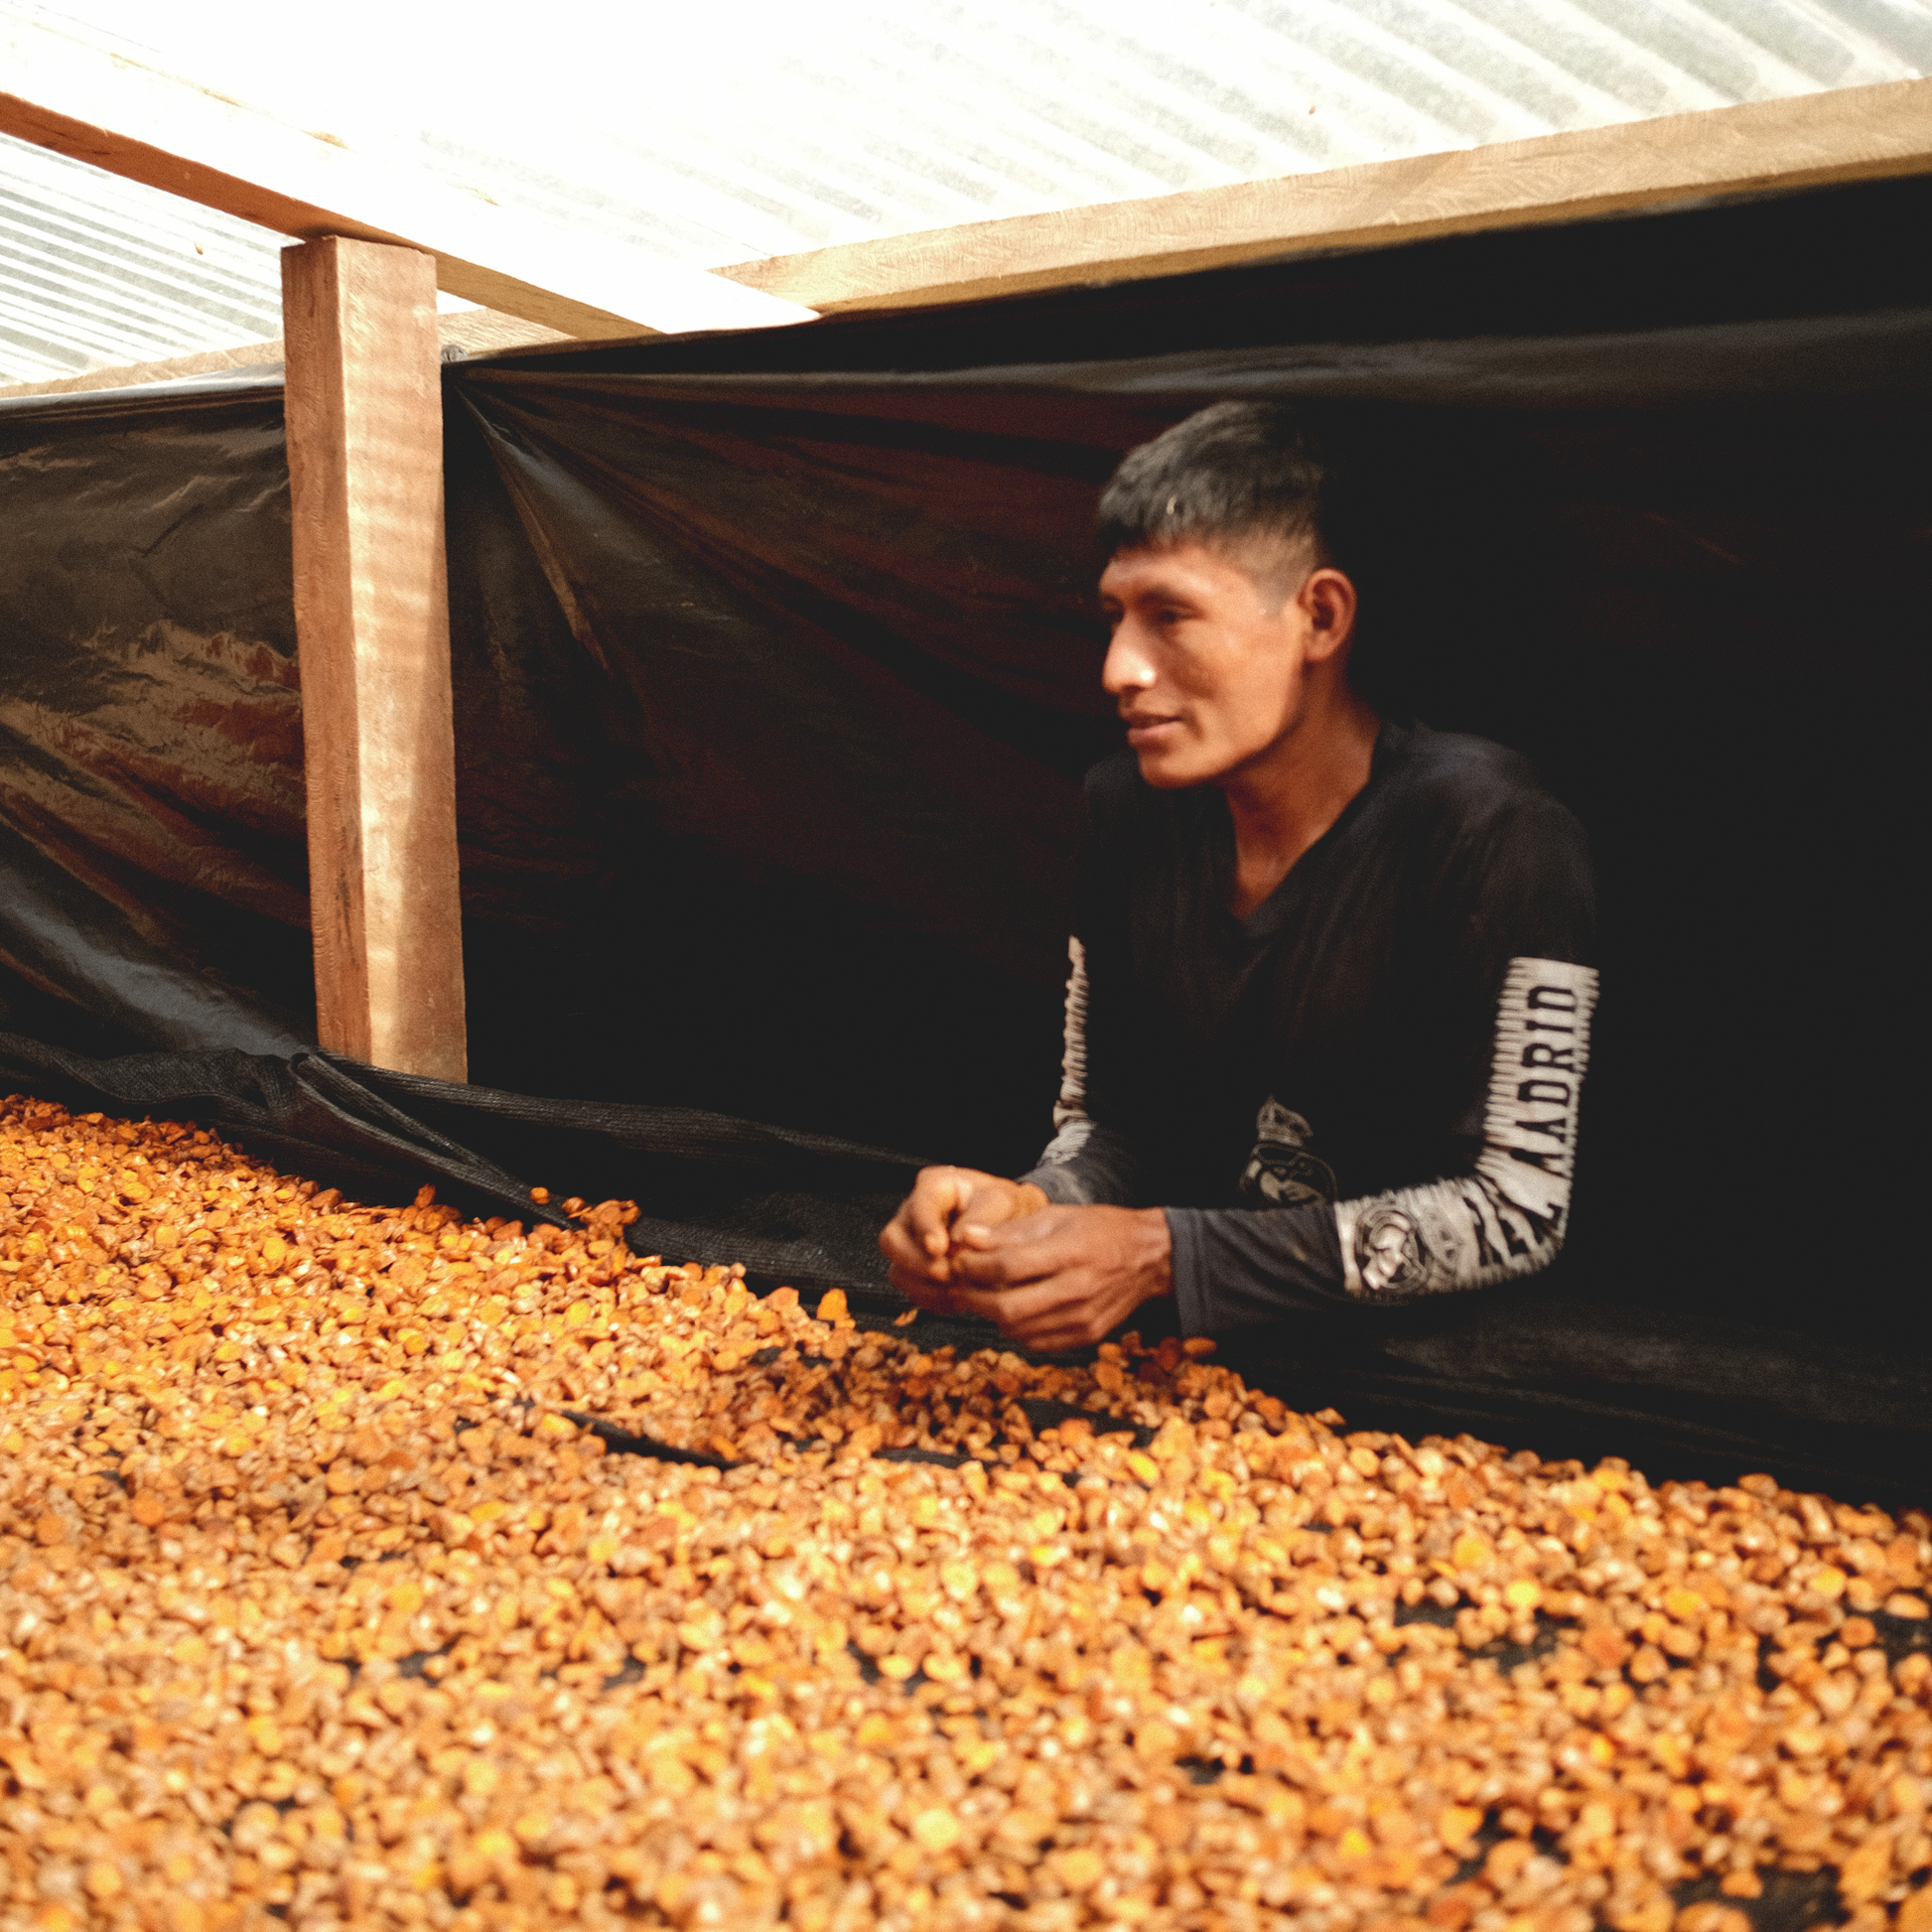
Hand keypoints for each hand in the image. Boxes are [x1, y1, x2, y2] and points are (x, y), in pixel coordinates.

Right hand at [878, 1166, 1047, 1288]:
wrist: (1011, 1226)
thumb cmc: (1004, 1207)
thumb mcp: (1002, 1201)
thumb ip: (981, 1217)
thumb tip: (957, 1242)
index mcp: (934, 1187)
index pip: (918, 1206)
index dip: (925, 1229)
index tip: (939, 1248)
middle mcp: (913, 1213)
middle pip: (892, 1240)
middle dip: (917, 1263)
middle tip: (947, 1274)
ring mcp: (910, 1243)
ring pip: (898, 1269)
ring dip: (926, 1286)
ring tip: (958, 1290)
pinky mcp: (915, 1270)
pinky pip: (911, 1289)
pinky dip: (933, 1298)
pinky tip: (957, 1297)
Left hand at [929, 1203, 1173, 1352]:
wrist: (1148, 1258)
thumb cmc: (1099, 1230)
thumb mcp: (1056, 1216)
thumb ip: (1011, 1231)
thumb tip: (967, 1238)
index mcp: (1069, 1252)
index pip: (1007, 1267)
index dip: (973, 1267)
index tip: (957, 1261)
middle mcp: (1077, 1290)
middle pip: (1007, 1307)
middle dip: (974, 1297)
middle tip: (961, 1284)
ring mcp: (1082, 1318)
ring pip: (1017, 1329)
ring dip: (991, 1315)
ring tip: (983, 1295)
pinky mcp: (1085, 1336)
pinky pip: (1035, 1342)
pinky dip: (1016, 1328)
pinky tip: (1014, 1309)